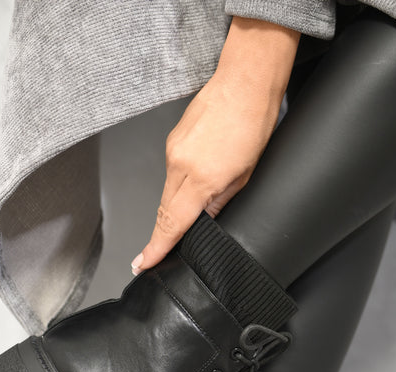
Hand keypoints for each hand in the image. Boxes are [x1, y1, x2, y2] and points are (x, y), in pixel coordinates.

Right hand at [131, 17, 299, 272]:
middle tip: (154, 256)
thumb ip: (219, 202)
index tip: (142, 264)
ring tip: (189, 215)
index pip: (172, 223)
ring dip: (175, 207)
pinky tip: (195, 183)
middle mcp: (180, 165)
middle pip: (164, 211)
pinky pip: (171, 173)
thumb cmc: (253, 124)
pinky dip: (179, 185)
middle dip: (161, 235)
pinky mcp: (173, 140)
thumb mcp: (244, 176)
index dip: (156, 248)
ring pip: (168, 192)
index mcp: (200, 179)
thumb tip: (203, 223)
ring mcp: (173, 150)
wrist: (245, 83)